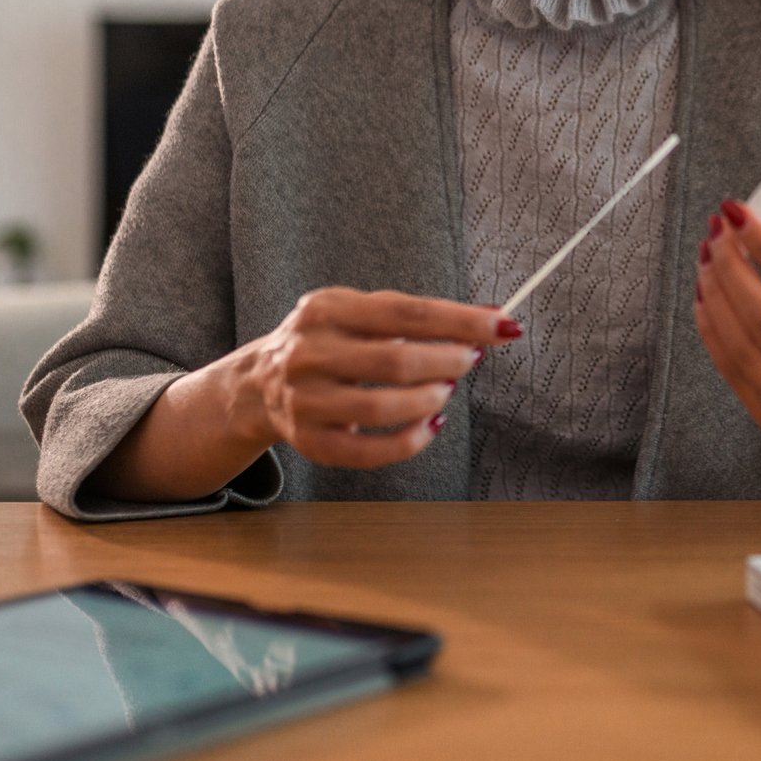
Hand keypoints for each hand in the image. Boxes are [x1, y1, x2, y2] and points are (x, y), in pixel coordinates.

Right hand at [234, 287, 520, 470]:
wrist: (257, 385)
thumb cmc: (330, 342)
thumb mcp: (360, 313)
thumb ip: (419, 315)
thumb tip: (491, 315)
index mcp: (326, 308)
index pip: (405, 312)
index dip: (460, 320)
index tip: (503, 325)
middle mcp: (310, 352)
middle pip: (395, 360)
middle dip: (447, 361)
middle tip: (470, 360)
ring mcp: (305, 400)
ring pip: (381, 407)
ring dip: (429, 400)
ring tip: (445, 391)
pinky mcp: (309, 442)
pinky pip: (368, 452)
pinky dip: (410, 441)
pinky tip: (430, 425)